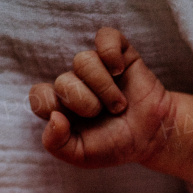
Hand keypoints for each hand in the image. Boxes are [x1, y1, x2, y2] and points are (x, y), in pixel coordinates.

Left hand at [29, 27, 175, 169]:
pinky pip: (105, 36)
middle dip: (85, 103)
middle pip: (63, 81)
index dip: (52, 106)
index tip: (73, 121)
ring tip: (120, 104)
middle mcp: (76, 83)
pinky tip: (120, 70)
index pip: (39, 95)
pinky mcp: (119, 53)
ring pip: (83, 60)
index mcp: (62, 106)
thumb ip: (56, 144)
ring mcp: (97, 66)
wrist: (153, 136)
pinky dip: (110, 52)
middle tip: (105, 114)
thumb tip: (54, 116)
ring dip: (104, 87)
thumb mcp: (82, 156)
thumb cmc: (117, 145)